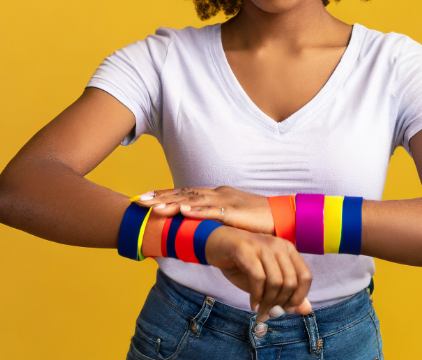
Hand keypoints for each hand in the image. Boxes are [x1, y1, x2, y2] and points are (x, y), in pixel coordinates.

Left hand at [133, 186, 274, 234]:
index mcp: (215, 195)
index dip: (164, 195)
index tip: (144, 198)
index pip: (185, 193)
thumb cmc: (256, 221)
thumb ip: (213, 220)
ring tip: (153, 206)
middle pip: (183, 194)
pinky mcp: (235, 212)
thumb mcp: (229, 220)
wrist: (282, 218)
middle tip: (139, 201)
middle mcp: (217, 194)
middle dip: (160, 197)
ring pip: (193, 200)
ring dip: (172, 203)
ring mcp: (225, 201)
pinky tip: (183, 210)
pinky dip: (197, 209)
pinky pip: (212, 211)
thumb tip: (195, 228)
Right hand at [204, 226, 311, 322]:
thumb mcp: (267, 280)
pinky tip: (253, 304)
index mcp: (288, 250)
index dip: (299, 297)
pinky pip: (258, 278)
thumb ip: (287, 293)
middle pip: (290, 282)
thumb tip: (306, 310)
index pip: (305, 276)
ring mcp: (262, 245)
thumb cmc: (244, 262)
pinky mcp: (245, 249)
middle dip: (280, 304)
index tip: (286, 310)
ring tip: (260, 312)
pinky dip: (256, 296)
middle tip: (270, 315)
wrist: (218, 244)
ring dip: (268, 303)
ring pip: (275, 281)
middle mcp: (278, 245)